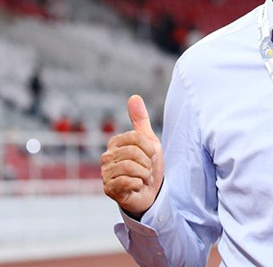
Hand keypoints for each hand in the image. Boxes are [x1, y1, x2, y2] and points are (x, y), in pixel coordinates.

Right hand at [101, 95, 163, 215]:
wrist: (151, 192)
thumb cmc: (148, 165)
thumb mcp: (149, 140)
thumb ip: (140, 119)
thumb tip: (134, 96)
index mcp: (115, 143)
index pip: (135, 137)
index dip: (149, 148)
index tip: (151, 156)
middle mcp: (107, 157)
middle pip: (133, 152)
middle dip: (147, 162)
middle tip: (147, 169)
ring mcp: (106, 174)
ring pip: (130, 167)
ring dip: (144, 174)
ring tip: (143, 177)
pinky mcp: (109, 189)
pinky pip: (127, 181)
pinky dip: (139, 183)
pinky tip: (138, 186)